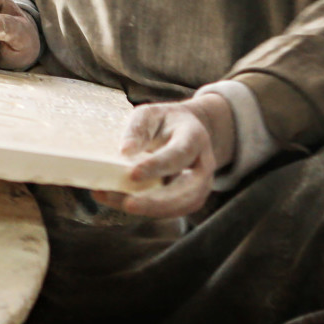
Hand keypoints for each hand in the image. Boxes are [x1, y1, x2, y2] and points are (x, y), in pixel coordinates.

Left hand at [93, 95, 234, 218]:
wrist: (187, 129)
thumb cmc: (165, 121)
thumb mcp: (150, 113)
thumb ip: (138, 129)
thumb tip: (125, 151)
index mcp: (194, 137)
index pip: (178, 154)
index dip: (157, 166)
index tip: (133, 174)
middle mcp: (203, 165)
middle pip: (188, 191)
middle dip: (157, 201)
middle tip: (128, 204)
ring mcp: (200, 185)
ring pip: (182, 206)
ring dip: (151, 210)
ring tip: (120, 203)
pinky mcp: (190, 199)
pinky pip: (171, 210)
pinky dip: (147, 210)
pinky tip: (121, 202)